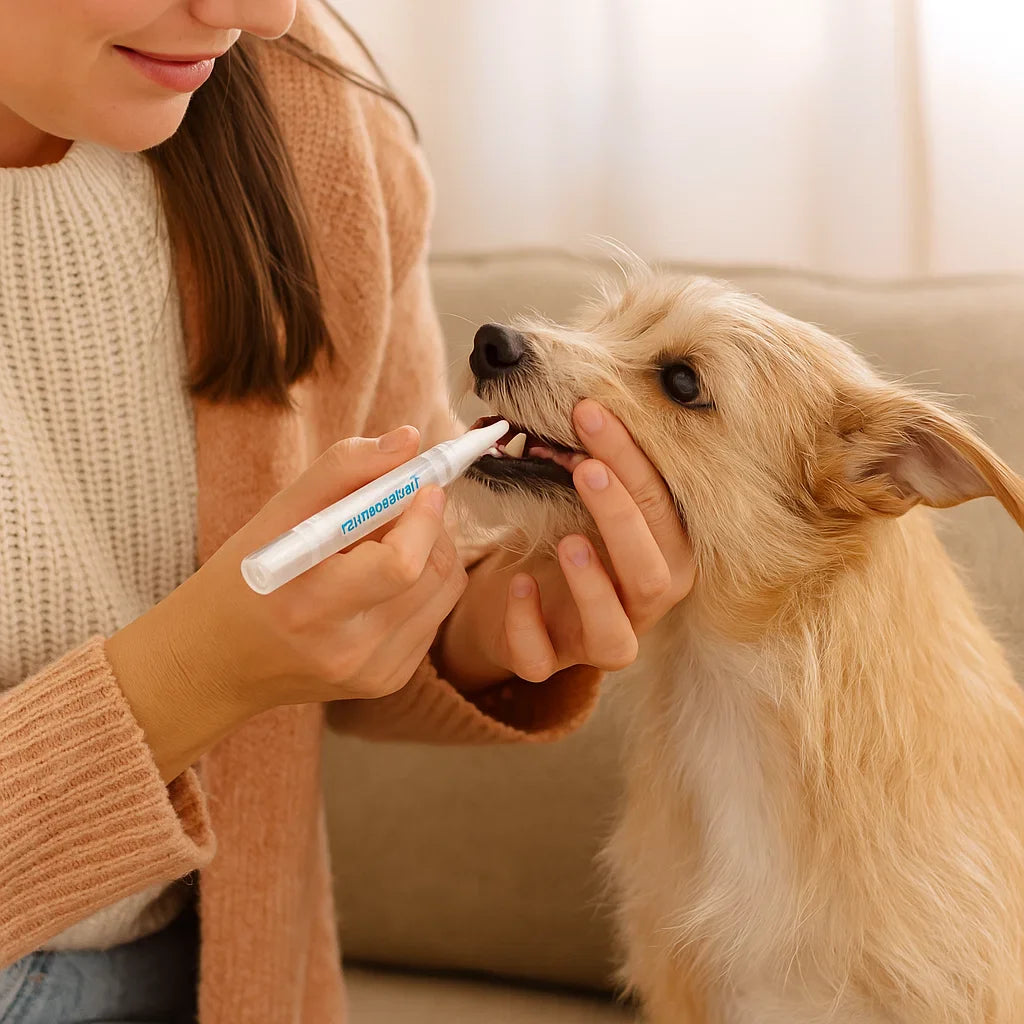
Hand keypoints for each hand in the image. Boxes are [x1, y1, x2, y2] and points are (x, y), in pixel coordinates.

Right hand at [107, 427, 467, 779]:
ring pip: (445, 591)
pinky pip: (434, 616)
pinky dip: (421, 586)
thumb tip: (410, 439)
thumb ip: (344, 469)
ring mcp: (372, 673)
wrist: (215, 664)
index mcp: (309, 606)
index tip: (422, 483)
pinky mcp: (388, 680)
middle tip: (400, 505)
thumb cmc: (243, 578)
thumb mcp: (275, 515)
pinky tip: (378, 582)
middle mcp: (347, 650)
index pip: (401, 565)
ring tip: (382, 543)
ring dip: (430, 551)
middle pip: (433, 573)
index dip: (423, 517)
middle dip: (429, 526)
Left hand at [439, 400, 694, 689]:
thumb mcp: (576, 496)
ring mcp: (594, 639)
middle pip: (654, 575)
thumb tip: (579, 399)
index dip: (633, 461)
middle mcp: (640, 605)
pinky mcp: (546, 661)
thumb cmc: (558, 530)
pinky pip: (542, 661)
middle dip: (624, 519)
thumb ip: (585, 462)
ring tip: (570, 541)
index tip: (590, 413)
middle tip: (587, 469)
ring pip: (615, 639)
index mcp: (661, 556)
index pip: (664, 510)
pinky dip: (527, 623)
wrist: (510, 592)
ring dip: (594, 588)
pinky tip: (518, 581)